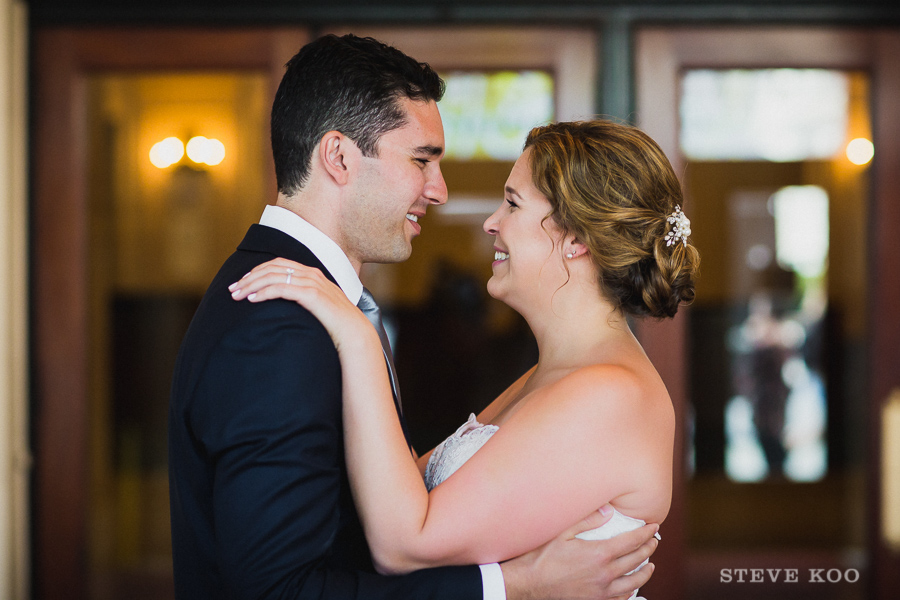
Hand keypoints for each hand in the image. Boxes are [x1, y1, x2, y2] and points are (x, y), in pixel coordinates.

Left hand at [229, 258, 372, 351]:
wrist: (354, 333)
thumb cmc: (336, 324)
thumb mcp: (318, 306)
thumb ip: (303, 299)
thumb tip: (285, 302)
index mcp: (312, 274)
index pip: (278, 264)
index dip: (257, 271)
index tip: (242, 283)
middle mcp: (311, 274)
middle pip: (272, 268)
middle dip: (249, 277)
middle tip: (233, 289)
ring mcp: (312, 282)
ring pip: (273, 276)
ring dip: (252, 285)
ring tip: (238, 295)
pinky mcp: (311, 294)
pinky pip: (282, 289)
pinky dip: (264, 292)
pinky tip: (253, 300)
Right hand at [501, 506, 658, 599]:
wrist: (531, 584)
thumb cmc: (544, 557)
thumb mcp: (564, 533)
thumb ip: (588, 521)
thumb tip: (608, 511)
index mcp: (600, 554)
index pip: (632, 541)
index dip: (645, 533)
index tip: (653, 527)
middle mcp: (605, 574)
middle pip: (637, 560)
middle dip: (649, 548)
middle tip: (654, 541)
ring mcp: (602, 591)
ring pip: (634, 582)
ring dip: (646, 572)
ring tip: (650, 565)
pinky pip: (621, 599)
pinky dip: (631, 591)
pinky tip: (632, 586)